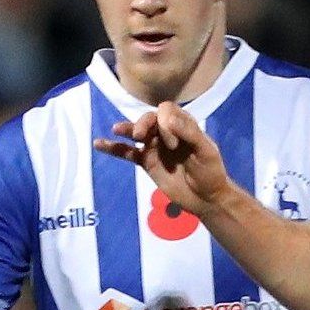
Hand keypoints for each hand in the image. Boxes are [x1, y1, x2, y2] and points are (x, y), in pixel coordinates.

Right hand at [93, 101, 231, 217]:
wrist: (206, 198)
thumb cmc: (211, 171)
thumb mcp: (205, 151)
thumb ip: (189, 133)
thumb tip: (166, 119)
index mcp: (184, 125)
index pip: (167, 111)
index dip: (165, 121)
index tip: (173, 143)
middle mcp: (167, 132)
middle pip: (149, 118)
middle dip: (143, 124)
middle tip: (141, 137)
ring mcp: (155, 147)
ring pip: (136, 133)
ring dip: (127, 129)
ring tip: (117, 129)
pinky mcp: (146, 162)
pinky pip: (127, 153)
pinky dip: (113, 148)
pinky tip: (99, 143)